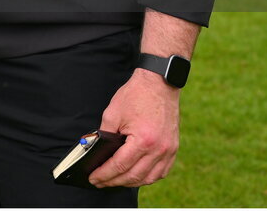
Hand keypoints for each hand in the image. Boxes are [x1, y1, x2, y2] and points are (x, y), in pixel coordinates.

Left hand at [88, 69, 180, 187]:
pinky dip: (147, 177)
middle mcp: (159, 149)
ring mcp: (169, 150)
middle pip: (133, 176)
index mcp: (143, 140)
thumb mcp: (113, 113)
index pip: (120, 166)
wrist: (159, 83)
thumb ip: (104, 134)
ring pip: (148, 178)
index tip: (93, 178)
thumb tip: (96, 151)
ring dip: (130, 182)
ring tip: (115, 180)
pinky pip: (161, 172)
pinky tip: (136, 175)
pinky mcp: (173, 148)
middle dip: (114, 181)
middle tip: (100, 182)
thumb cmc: (136, 94)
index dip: (104, 174)